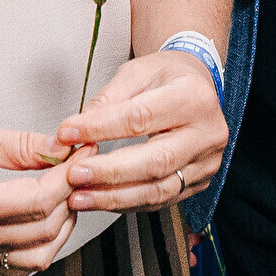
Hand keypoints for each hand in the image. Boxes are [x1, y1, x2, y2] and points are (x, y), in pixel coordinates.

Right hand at [0, 116, 76, 275]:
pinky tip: (47, 215)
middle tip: (82, 163)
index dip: (69, 176)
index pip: (39, 200)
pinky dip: (43, 245)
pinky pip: (22, 265)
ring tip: (67, 188)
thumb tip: (64, 151)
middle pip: (45, 227)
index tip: (85, 151)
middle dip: (72, 193)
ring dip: (63, 223)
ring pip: (41, 255)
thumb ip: (23, 146)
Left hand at [55, 52, 226, 214]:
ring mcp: (207, 162)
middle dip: (109, 172)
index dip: (100, 129)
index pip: (141, 118)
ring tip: (79, 197)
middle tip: (73, 175)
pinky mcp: (200, 181)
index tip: (67, 134)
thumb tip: (73, 132)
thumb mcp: (136, 72)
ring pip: (158, 189)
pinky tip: (102, 200)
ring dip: (114, 197)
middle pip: (155, 161)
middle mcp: (208, 132)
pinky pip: (161, 200)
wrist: (199, 85)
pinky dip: (128, 203)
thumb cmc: (167, 76)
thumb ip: (105, 101)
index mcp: (193, 97)